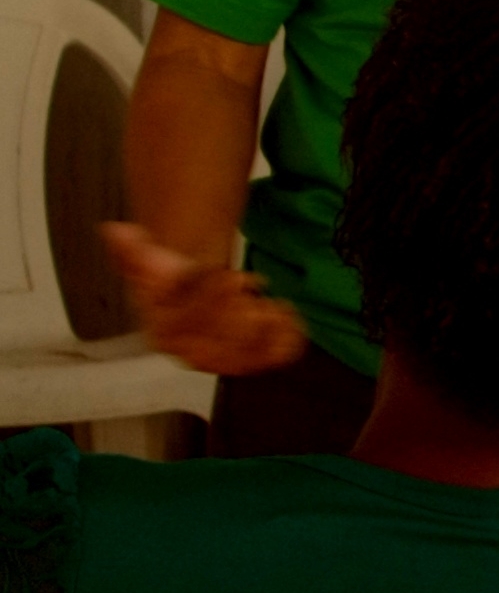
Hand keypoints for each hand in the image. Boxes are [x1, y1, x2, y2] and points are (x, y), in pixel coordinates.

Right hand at [103, 220, 307, 374]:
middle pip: (221, 339)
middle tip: (253, 282)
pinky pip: (275, 355)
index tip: (233, 276)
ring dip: (266, 326)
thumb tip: (114, 230)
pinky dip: (288, 338)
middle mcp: (192, 355)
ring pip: (250, 351)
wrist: (191, 303)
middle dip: (240, 311)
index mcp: (164, 335)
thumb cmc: (171, 284)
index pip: (189, 324)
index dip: (213, 301)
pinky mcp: (254, 361)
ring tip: (273, 302)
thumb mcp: (150, 264)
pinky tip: (290, 315)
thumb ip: (134, 251)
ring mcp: (224, 361)